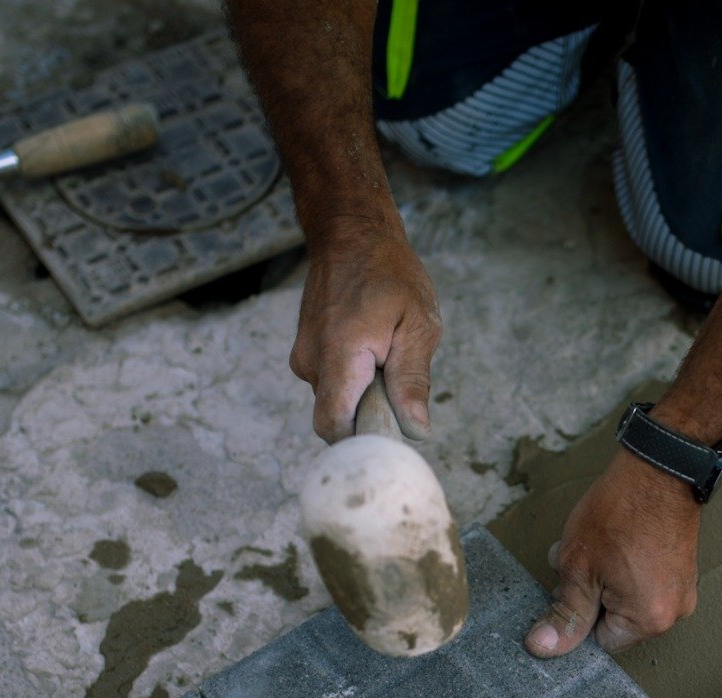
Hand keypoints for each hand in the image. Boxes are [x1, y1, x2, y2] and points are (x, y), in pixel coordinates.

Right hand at [291, 215, 441, 441]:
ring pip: (337, 401)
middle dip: (369, 415)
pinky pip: (333, 384)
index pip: (334, 426)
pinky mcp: (305, 355)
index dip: (363, 440)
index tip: (392, 430)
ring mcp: (304, 358)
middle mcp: (311, 362)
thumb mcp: (417, 324)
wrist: (350, 235)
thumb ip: (412, 379)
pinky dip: (354, 380)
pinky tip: (372, 351)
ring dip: (364, 394)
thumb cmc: (389, 273)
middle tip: (397, 383)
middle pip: (338, 418)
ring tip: (386, 356)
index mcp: (340, 356)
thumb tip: (415, 430)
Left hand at [525, 450, 700, 656]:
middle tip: (583, 561)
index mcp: (649, 620)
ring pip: (628, 598)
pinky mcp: (683, 569)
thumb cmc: (618, 514)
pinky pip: (647, 581)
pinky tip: (615, 540)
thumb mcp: (578, 569)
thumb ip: (565, 614)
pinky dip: (627, 567)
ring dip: (605, 578)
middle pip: (617, 621)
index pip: (601, 641)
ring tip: (598, 546)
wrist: (658, 469)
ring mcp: (683, 589)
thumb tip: (543, 648)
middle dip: (592, 593)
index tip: (574, 584)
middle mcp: (674, 612)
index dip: (580, 612)